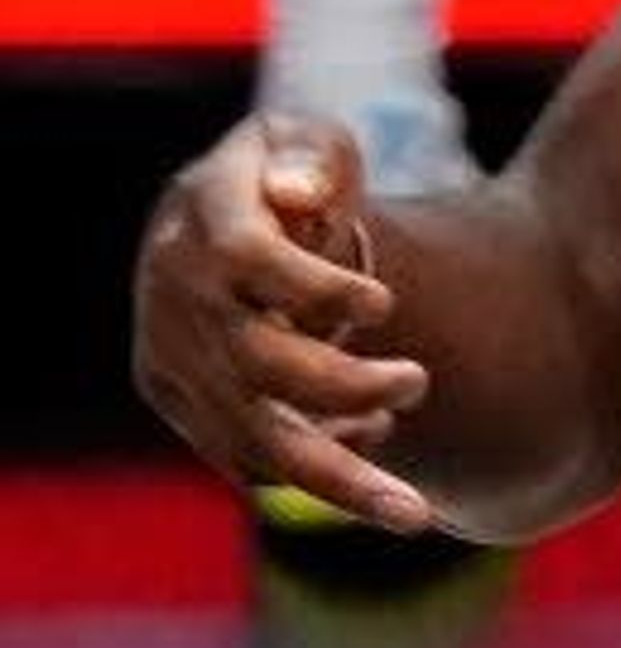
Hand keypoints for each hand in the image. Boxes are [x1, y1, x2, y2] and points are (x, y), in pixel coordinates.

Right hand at [133, 115, 439, 538]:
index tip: (385, 305)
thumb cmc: (281, 169)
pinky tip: (373, 436)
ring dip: (339, 475)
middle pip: (257, 365)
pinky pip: (246, 456)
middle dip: (345, 386)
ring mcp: (172, 357)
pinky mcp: (179, 403)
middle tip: (421, 381)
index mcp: (203, 221)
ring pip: (253, 440)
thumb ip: (309, 157)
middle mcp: (177, 296)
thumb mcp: (299, 137)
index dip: (319, 289)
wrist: (210, 214)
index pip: (254, 263)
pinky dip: (313, 462)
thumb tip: (301, 194)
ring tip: (414, 510)